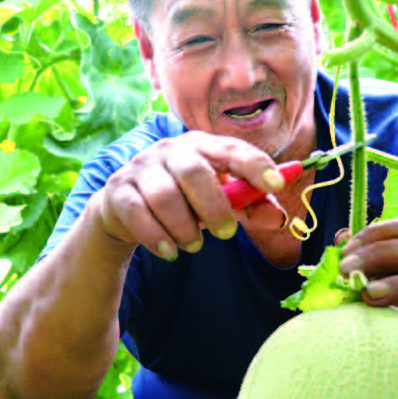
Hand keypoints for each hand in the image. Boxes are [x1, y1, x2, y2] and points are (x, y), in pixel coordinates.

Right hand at [90, 131, 288, 259]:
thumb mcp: (220, 202)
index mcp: (202, 146)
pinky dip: (157, 237)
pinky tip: (169, 252)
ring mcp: (140, 168)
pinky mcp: (118, 191)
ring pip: (165, 196)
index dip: (255, 165)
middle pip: (194, 171)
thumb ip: (251, 207)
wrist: (126, 209)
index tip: (276, 185)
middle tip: (227, 234)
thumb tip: (279, 218)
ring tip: (194, 245)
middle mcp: (169, 150)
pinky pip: (137, 213)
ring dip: (185, 228)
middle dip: (214, 207)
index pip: (232, 149)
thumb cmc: (185, 201)